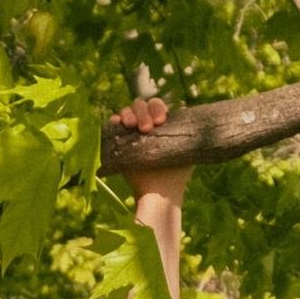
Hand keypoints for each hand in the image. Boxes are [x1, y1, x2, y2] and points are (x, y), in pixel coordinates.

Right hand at [110, 89, 190, 204]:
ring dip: (128, 114)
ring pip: (126, 112)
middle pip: (140, 105)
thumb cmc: (177, 173)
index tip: (160, 121)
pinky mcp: (118, 143)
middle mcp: (145, 126)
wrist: (160, 193)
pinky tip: (117, 123)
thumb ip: (185, 128)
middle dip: (143, 112)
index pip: (156, 106)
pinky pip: (112, 126)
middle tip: (146, 129)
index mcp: (160, 124)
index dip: (157, 109)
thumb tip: (182, 106)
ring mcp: (130, 133)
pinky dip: (113, 121)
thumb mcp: (187, 148)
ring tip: (131, 126)